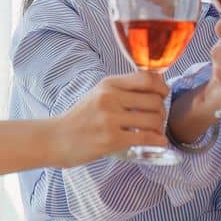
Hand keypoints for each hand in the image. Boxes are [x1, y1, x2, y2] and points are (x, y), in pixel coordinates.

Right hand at [49, 73, 169, 165]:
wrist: (57, 139)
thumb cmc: (80, 118)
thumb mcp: (98, 94)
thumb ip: (122, 89)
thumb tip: (154, 87)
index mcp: (108, 84)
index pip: (146, 78)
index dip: (162, 86)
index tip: (164, 95)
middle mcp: (110, 98)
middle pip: (154, 100)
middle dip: (162, 111)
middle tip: (158, 118)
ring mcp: (111, 119)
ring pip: (153, 119)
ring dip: (160, 127)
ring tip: (156, 132)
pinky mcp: (112, 139)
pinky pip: (145, 138)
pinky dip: (158, 141)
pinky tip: (159, 142)